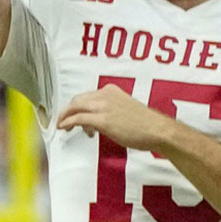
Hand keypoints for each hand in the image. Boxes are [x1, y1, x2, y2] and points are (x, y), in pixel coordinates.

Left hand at [56, 85, 174, 150]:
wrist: (157, 130)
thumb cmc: (146, 124)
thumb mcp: (126, 110)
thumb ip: (111, 111)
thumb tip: (98, 123)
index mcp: (112, 91)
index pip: (87, 96)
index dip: (79, 107)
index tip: (76, 116)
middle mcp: (105, 95)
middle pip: (77, 99)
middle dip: (68, 110)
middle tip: (64, 121)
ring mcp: (103, 106)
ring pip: (75, 107)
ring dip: (65, 117)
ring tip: (63, 127)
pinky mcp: (102, 120)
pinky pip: (78, 119)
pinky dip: (68, 122)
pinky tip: (64, 128)